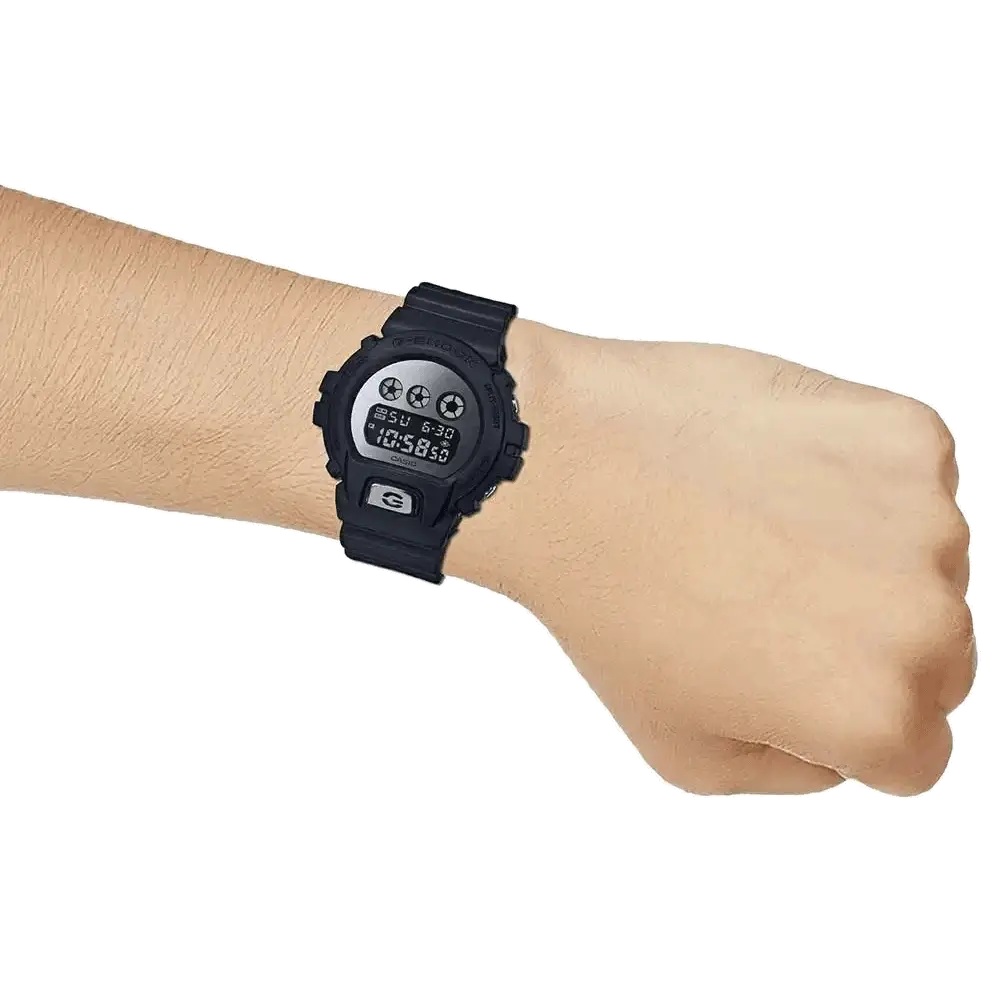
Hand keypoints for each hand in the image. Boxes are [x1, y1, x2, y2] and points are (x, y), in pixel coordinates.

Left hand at [451, 328, 974, 795]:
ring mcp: (922, 517)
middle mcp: (922, 619)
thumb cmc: (609, 601)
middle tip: (762, 601)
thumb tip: (845, 741)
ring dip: (862, 557)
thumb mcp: (686, 749)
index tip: (784, 674)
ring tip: (755, 533)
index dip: (842, 719)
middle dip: (863, 643)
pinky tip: (771, 479)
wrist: (564, 466)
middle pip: (936, 657)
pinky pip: (908, 482)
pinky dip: (856, 483)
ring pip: (926, 564)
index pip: (913, 749)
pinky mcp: (905, 435)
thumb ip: (794, 769)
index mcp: (872, 711)